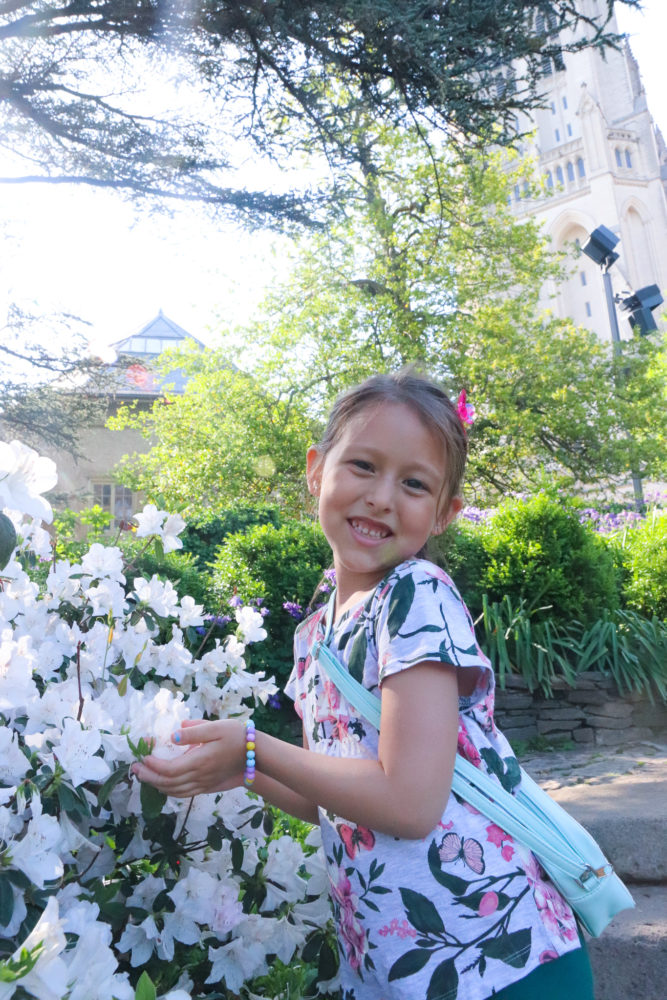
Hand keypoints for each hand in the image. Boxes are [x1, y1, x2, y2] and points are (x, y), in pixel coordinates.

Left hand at [131, 718, 245, 797]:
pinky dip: (169, 791)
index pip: (168, 769)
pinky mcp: (207, 787)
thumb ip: (194, 730)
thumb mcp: (217, 727)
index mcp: (199, 761)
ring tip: (144, 776)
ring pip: (174, 792)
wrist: (257, 755)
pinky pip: (183, 794)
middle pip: (167, 783)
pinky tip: (164, 785)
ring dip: (156, 785)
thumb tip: (173, 735)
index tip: (142, 756)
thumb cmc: (237, 736)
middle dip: (148, 777)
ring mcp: (203, 784)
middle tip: (134, 768)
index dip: (153, 765)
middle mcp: (199, 777)